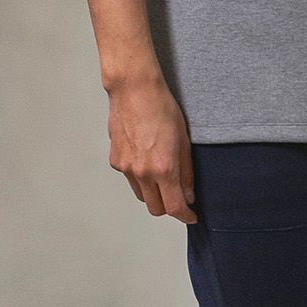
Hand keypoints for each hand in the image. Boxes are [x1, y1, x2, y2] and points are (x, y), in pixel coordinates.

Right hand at [107, 73, 196, 222]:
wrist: (134, 90)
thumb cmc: (162, 108)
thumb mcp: (184, 141)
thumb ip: (186, 172)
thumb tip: (188, 194)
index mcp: (163, 168)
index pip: (174, 207)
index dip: (185, 216)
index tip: (191, 216)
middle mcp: (142, 172)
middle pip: (155, 208)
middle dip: (169, 207)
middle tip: (179, 197)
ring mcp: (125, 167)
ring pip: (141, 195)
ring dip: (153, 193)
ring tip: (162, 175)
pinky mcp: (115, 160)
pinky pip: (129, 179)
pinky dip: (139, 177)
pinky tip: (146, 159)